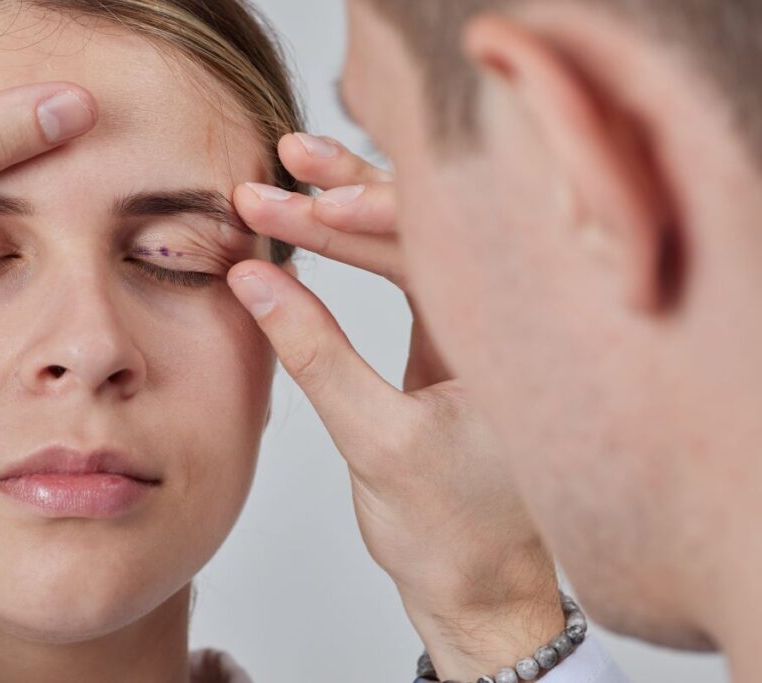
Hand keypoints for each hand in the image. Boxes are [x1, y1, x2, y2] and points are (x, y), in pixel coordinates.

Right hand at [229, 134, 562, 679]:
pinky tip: (316, 220)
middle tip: (275, 168)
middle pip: (430, 221)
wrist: (478, 584)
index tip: (292, 199)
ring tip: (285, 175)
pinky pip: (404, 268)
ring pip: (414, 237)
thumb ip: (315, 355)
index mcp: (517, 337)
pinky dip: (355, 247)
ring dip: (346, 209)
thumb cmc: (449, 531)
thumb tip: (253, 280)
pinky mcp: (449, 336)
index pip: (441, 241)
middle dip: (345, 193)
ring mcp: (479, 321)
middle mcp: (510, 315)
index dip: (362, 211)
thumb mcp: (375, 443)